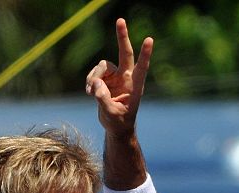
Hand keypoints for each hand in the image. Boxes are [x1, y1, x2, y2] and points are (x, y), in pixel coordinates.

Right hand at [85, 18, 152, 137]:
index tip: (149, 40)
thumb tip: (95, 84)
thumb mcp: (111, 114)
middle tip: (120, 20)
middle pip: (125, 53)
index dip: (145, 54)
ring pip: (102, 66)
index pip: (141, 68)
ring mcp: (116, 77)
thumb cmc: (119, 122)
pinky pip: (94, 74)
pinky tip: (89, 93)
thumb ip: (103, 99)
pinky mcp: (105, 79)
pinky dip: (89, 82)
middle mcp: (126, 78)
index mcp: (135, 87)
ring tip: (91, 94)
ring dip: (93, 77)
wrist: (115, 126)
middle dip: (122, 37)